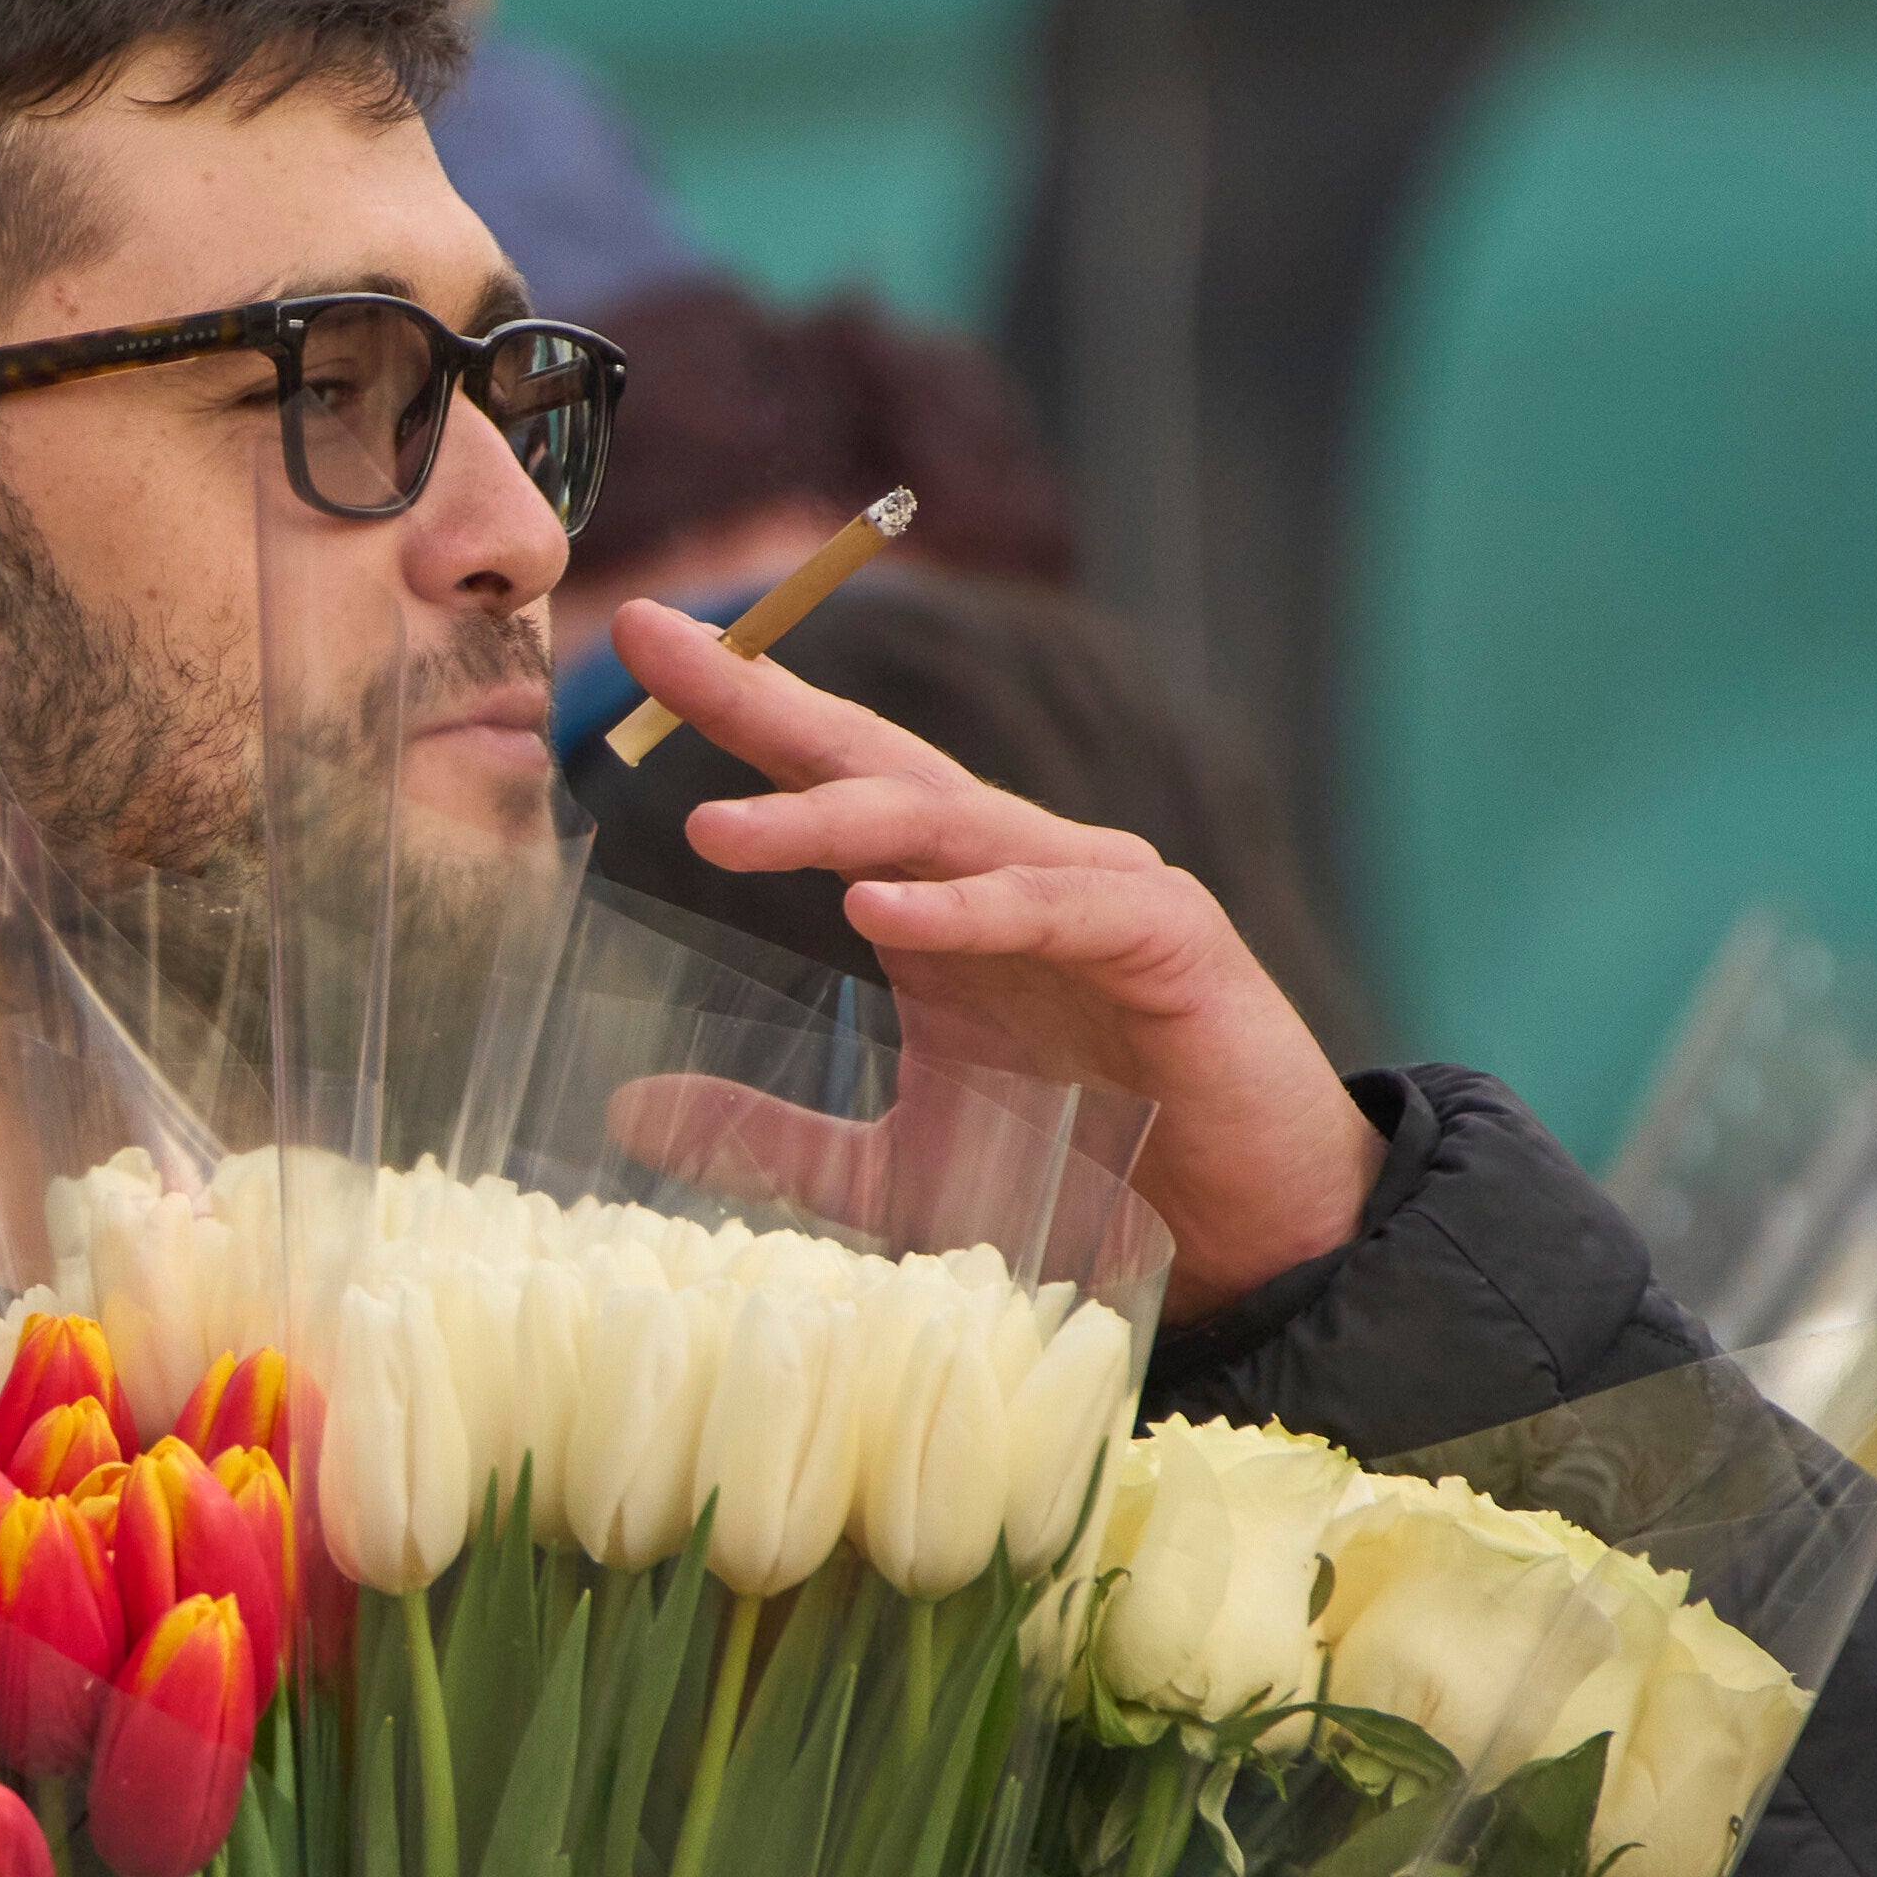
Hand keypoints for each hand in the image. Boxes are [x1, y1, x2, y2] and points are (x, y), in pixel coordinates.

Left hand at [600, 595, 1377, 1315]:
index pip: (830, 780)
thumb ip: (769, 1136)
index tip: (637, 642)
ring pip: (950, 824)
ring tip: (720, 829)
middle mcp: (1013, 870)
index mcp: (946, 900)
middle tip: (653, 645)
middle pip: (876, 765)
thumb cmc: (1082, 1182)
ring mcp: (1095, 892)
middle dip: (762, 700)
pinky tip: (879, 910)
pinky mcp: (1167, 940)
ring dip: (831, 822)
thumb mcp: (887, 1172)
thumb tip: (627, 1111)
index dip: (741, 709)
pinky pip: (1053, 908)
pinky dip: (967, 908)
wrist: (1250, 1234)